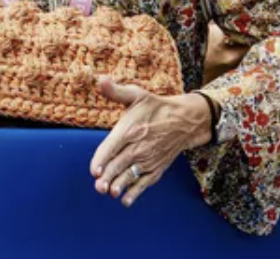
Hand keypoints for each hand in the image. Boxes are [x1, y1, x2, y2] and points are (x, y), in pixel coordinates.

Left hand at [89, 77, 212, 206]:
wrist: (185, 119)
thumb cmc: (156, 107)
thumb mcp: (137, 95)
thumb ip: (116, 91)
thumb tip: (100, 79)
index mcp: (130, 129)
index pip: (110, 148)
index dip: (100, 161)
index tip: (94, 171)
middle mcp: (139, 146)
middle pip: (118, 166)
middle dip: (106, 179)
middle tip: (98, 186)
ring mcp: (148, 159)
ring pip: (130, 177)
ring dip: (118, 187)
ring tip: (110, 191)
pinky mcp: (156, 169)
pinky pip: (144, 184)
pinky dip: (134, 194)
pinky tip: (124, 199)